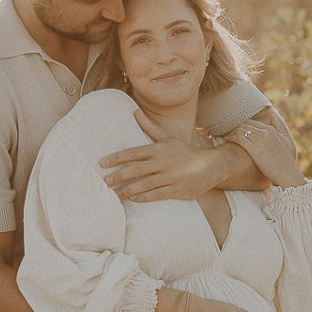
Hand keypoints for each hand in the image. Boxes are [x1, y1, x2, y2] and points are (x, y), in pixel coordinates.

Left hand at [100, 110, 220, 200]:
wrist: (209, 166)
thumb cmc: (184, 152)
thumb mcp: (167, 138)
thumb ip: (149, 127)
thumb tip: (135, 112)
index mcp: (159, 149)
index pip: (134, 152)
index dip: (117, 157)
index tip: (102, 162)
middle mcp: (164, 162)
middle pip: (137, 169)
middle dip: (119, 176)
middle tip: (105, 181)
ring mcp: (171, 176)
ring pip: (146, 184)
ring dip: (129, 189)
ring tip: (115, 193)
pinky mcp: (177, 189)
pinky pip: (158, 194)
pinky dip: (144, 197)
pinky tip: (133, 199)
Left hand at [225, 118, 305, 188]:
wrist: (288, 175)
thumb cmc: (286, 163)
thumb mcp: (286, 143)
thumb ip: (278, 132)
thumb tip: (270, 126)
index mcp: (272, 130)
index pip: (253, 123)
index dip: (244, 127)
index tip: (237, 132)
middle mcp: (265, 132)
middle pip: (245, 124)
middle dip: (236, 128)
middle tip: (229, 134)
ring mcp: (260, 139)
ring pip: (240, 129)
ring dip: (231, 132)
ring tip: (226, 138)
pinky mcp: (254, 148)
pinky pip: (238, 137)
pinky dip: (230, 137)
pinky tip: (226, 141)